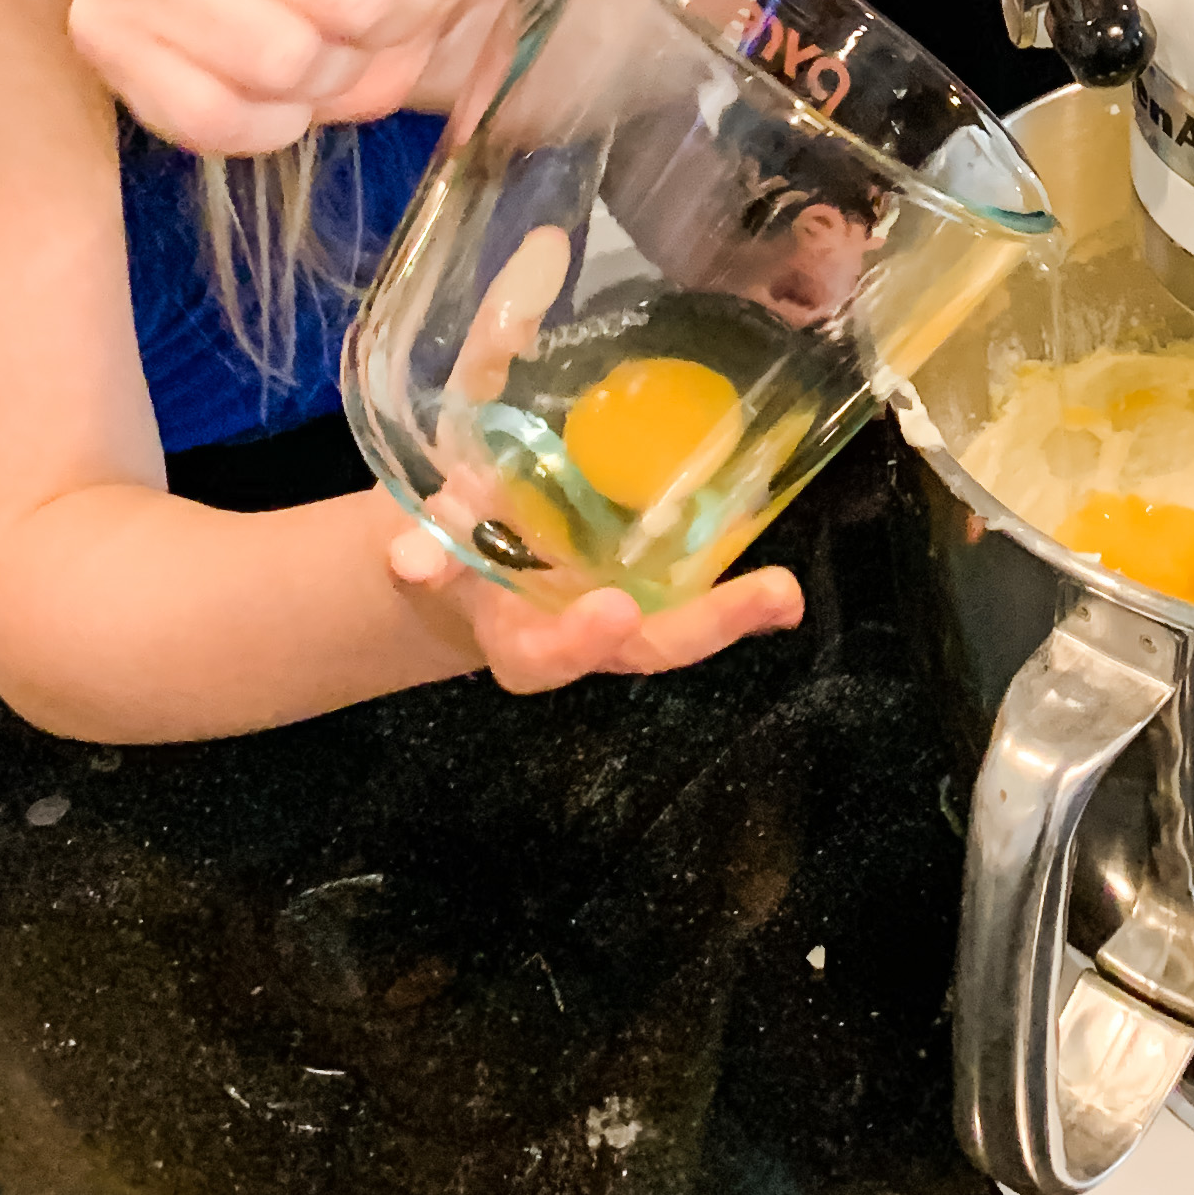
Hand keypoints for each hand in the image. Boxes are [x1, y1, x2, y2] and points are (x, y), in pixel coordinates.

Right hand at [388, 518, 803, 691]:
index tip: (613, 611)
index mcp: (513, 634)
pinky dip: (737, 604)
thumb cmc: (443, 543)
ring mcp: (615, 615)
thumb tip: (409, 556)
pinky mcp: (642, 586)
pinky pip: (691, 594)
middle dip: (703, 626)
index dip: (577, 641)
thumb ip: (420, 549)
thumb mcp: (421, 539)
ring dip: (732, 615)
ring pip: (675, 629)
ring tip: (783, 596)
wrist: (451, 555)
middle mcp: (575, 635)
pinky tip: (784, 598)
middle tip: (768, 595)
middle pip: (641, 648)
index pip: (543, 655)